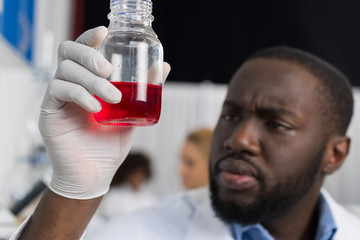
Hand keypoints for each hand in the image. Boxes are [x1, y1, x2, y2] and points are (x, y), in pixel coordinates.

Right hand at [39, 26, 170, 198]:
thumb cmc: (109, 146)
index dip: (89, 37)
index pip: (81, 50)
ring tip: (111, 98)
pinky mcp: (49, 111)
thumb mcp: (131, 114)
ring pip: (66, 70)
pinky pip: (59, 90)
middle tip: (110, 71)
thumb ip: (144, 92)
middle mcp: (70, 85)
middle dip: (90, 55)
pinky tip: (95, 107)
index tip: (104, 32)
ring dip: (91, 80)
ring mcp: (57, 97)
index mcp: (86, 82)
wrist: (94, 175)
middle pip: (68, 52)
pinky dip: (80, 94)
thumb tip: (164, 68)